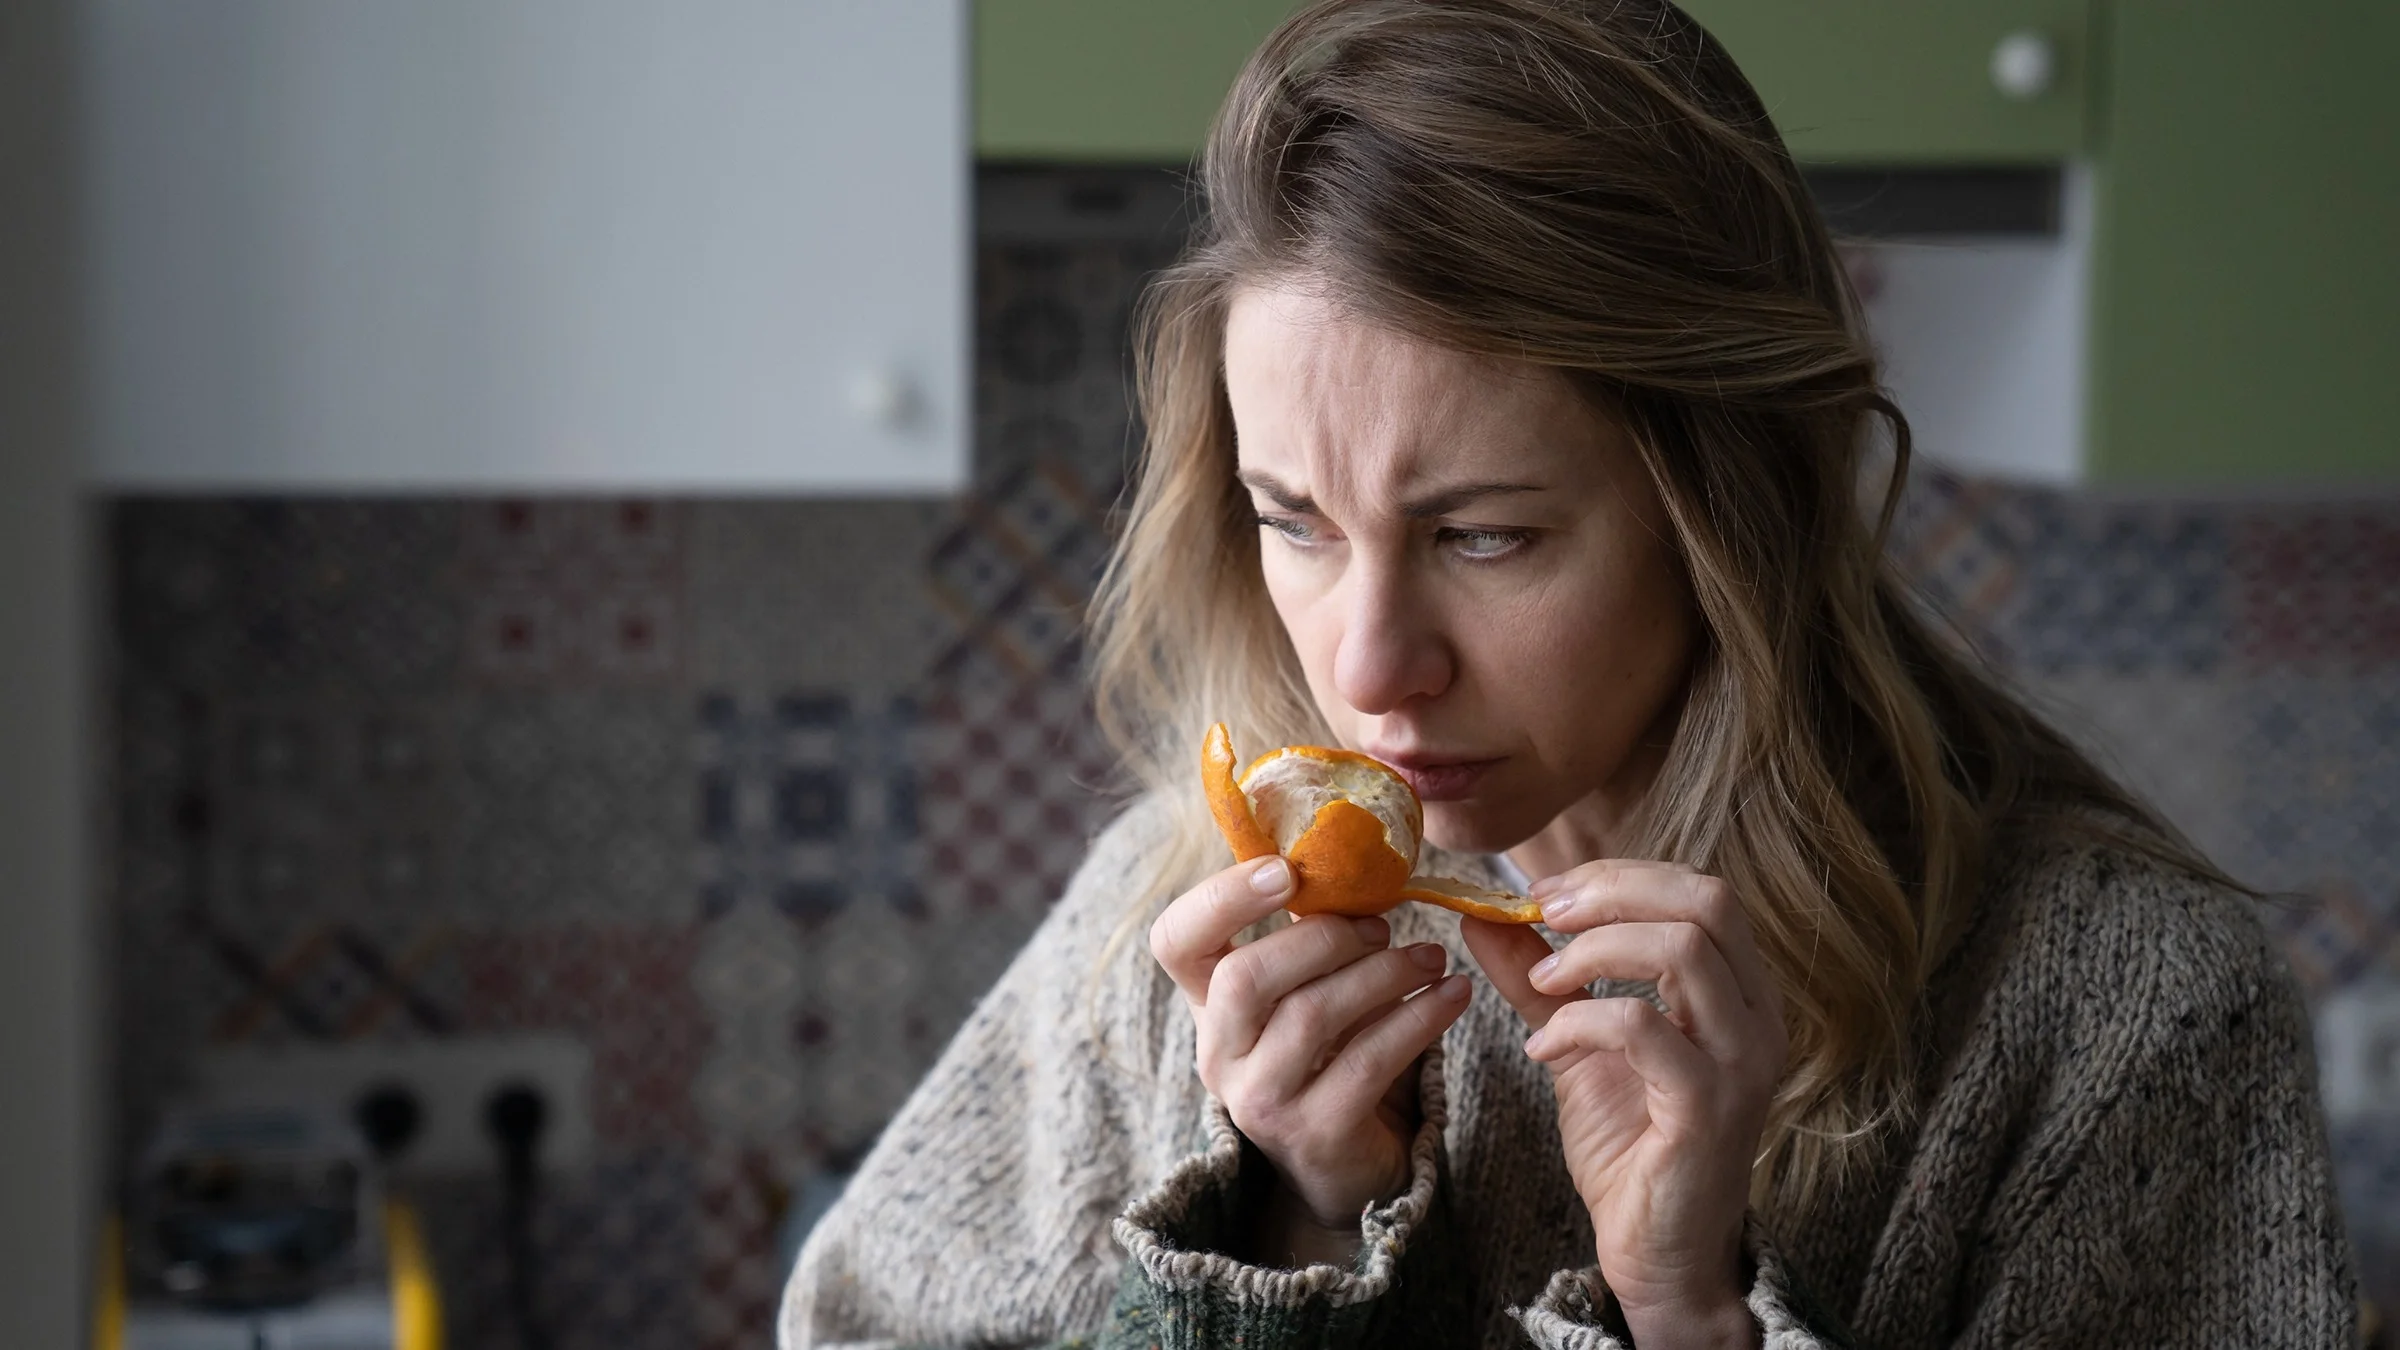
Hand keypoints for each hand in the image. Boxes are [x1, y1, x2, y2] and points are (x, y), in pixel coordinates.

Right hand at [1149, 855, 1472, 1258]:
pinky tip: (1454, 996)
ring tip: (1431, 958)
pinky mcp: (1314, 1134)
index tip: (1286, 870)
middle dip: (1323, 937)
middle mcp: (1218, 1054)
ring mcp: (1260, 1100)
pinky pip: (1369, 1061)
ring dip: (1385, 973)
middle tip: (1383, 926)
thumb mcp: (1303, 994)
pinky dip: (1420, 1018)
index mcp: (1206, 1005)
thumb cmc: (1327, 1056)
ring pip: (1313, 1015)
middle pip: (1245, 977)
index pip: (1175, 941)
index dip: (1221, 898)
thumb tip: (1354, 859)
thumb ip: (1308, 939)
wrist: (1347, 1168)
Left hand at [1458, 861, 1783, 1349]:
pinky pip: (1643, 1028)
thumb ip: (1538, 980)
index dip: (1621, 876)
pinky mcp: (1709, 1108)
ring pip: (1684, 950)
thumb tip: (1485, 916)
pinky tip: (1543, 1049)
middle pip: (1706, 901)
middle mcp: (1755, 1019)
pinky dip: (1580, 1021)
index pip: (1701, 892)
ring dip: (1595, 951)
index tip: (1547, 894)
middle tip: (1543, 914)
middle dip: (1613, 892)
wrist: (1657, 1251)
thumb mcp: (1577, 1043)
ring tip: (1542, 983)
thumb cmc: (1631, 1147)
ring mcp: (1742, 1062)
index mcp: (1738, 994)